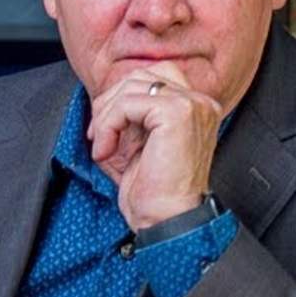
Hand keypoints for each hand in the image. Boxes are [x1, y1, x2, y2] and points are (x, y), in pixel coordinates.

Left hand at [86, 65, 223, 230]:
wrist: (167, 220)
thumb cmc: (152, 191)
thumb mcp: (135, 144)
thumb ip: (127, 117)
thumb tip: (102, 100)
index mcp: (194, 108)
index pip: (150, 78)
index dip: (119, 98)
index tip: (103, 129)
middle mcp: (199, 102)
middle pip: (139, 76)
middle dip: (108, 103)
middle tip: (96, 136)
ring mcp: (192, 104)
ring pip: (130, 87)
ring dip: (105, 117)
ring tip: (103, 148)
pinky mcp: (178, 113)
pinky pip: (127, 103)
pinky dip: (108, 126)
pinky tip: (106, 152)